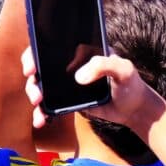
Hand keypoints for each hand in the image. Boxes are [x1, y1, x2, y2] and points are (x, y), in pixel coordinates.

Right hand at [22, 47, 165, 134]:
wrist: (134, 110)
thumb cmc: (130, 84)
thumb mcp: (123, 70)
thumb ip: (104, 65)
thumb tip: (78, 78)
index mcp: (80, 50)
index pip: (52, 45)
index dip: (36, 53)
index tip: (31, 66)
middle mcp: (69, 64)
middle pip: (41, 65)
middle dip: (32, 76)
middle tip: (35, 88)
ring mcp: (66, 84)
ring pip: (41, 85)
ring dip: (34, 94)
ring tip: (39, 104)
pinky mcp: (67, 101)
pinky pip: (49, 105)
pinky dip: (42, 113)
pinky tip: (41, 120)